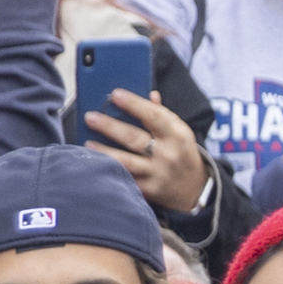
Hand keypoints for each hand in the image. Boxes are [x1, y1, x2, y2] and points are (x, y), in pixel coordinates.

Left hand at [89, 89, 212, 215]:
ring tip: (87, 143)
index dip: (134, 104)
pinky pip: (126, 180)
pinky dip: (110, 171)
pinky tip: (96, 165)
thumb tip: (150, 94)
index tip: (115, 94)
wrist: (195, 189)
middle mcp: (168, 154)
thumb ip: (163, 114)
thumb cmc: (181, 153)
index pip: (154, 116)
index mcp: (177, 135)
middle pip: (135, 138)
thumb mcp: (180, 132)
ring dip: (105, 151)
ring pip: (127, 161)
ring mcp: (158, 173)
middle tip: (91, 117)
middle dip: (110, 126)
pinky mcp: (149, 190)